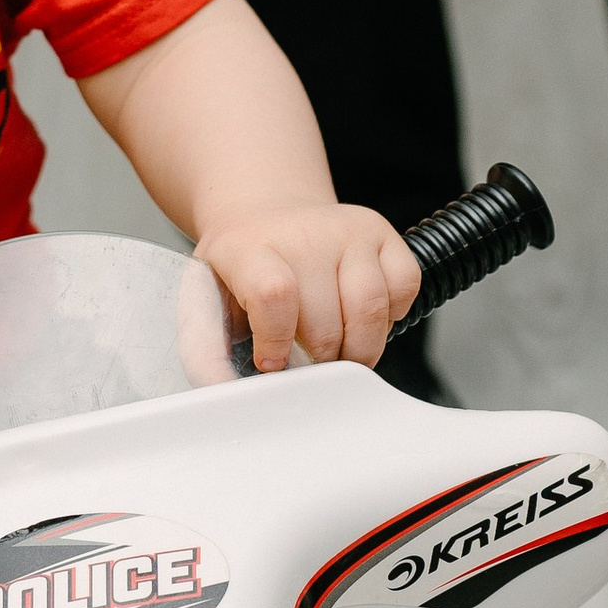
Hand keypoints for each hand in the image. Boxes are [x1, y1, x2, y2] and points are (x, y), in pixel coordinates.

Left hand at [196, 202, 421, 371]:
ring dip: (358, 348)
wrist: (265, 216)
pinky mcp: (383, 234)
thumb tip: (222, 391)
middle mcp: (305, 233)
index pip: (275, 295)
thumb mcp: (204, 302)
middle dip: (318, 360)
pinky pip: (404, 289)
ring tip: (337, 349)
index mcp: (250, 247)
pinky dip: (387, 317)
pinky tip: (359, 315)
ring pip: (370, 310)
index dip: (278, 341)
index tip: (273, 364)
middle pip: (326, 320)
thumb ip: (205, 351)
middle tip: (305, 361)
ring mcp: (349, 231)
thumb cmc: (238, 270)